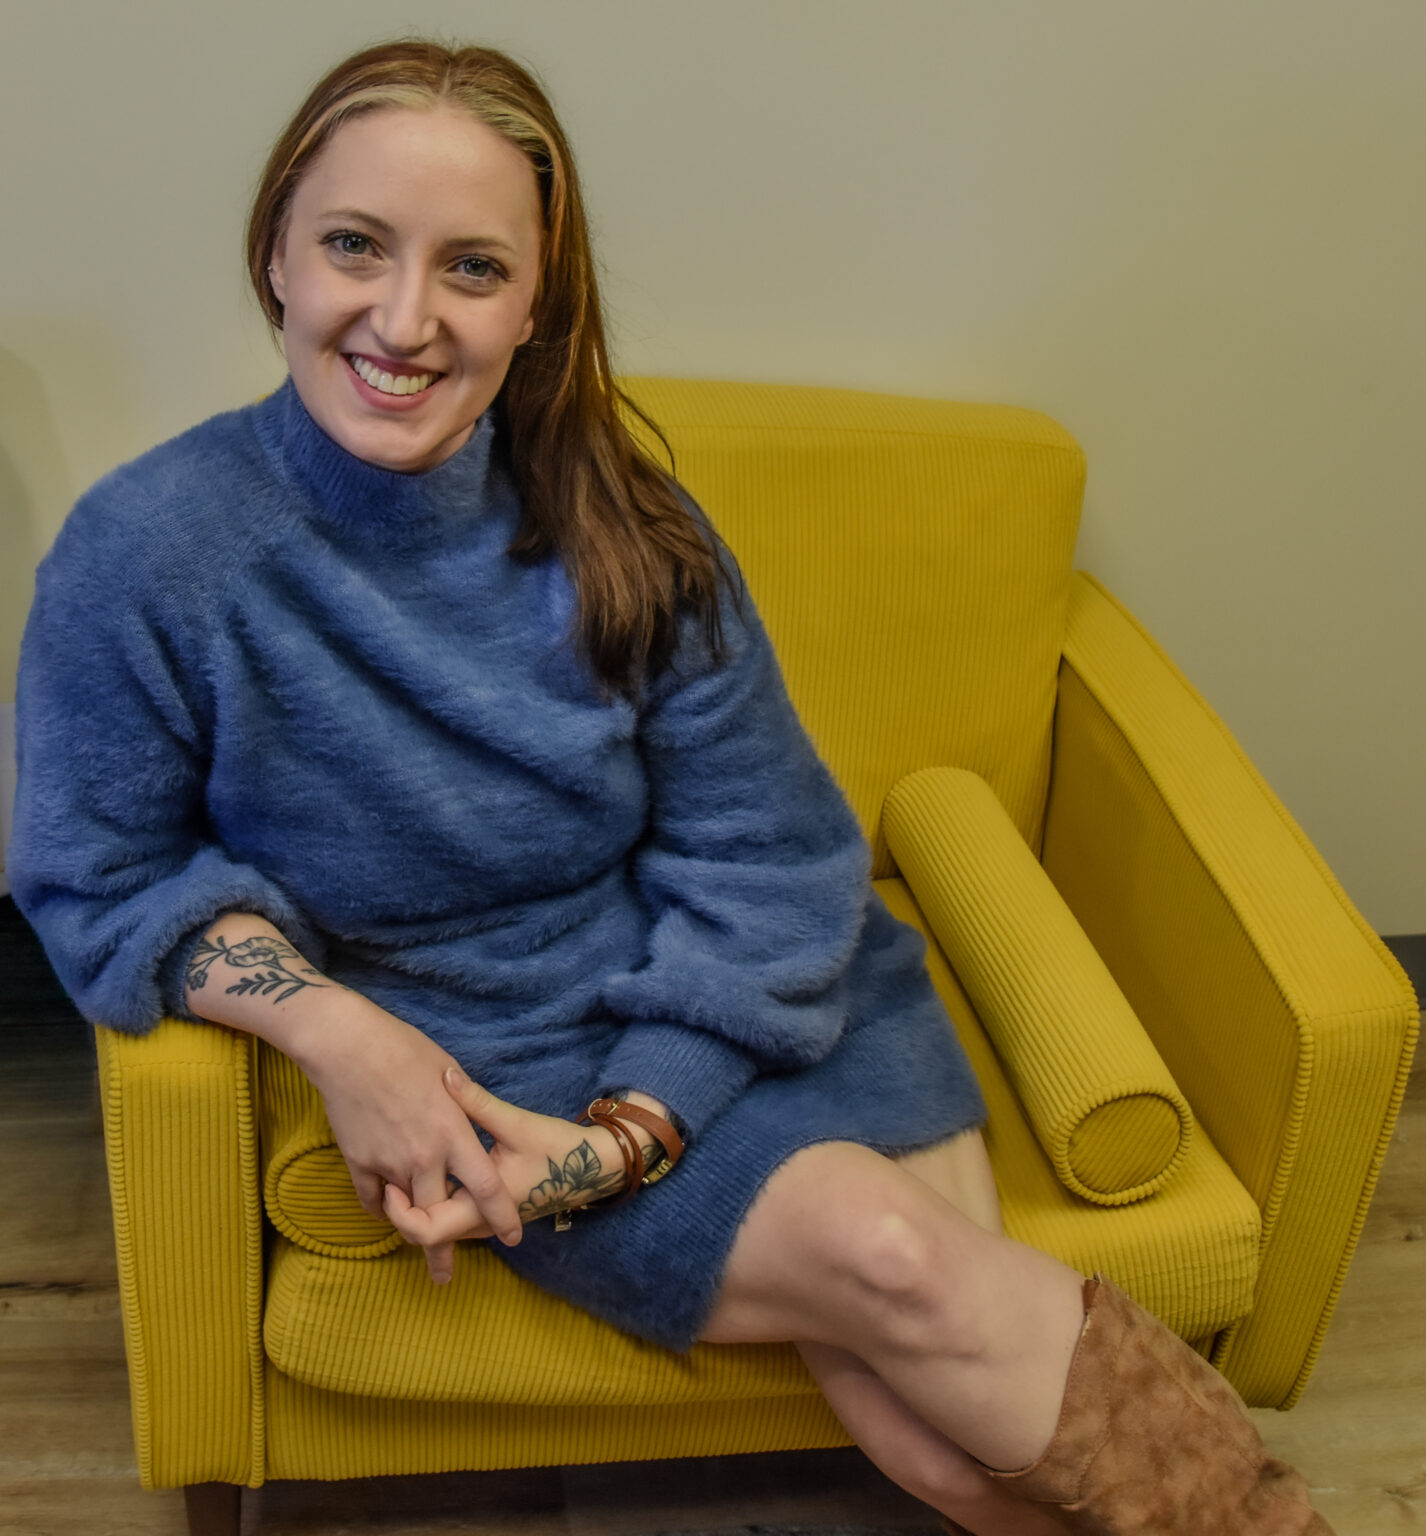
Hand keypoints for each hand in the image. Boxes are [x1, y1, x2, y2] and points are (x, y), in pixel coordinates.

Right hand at [298, 999, 524, 1282]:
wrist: (347, 1047)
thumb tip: (473, 1123)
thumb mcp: (448, 1073)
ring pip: (403, 1212)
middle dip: (443, 1252)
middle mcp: (424, 1157)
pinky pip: (371, 1199)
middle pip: (440, 1218)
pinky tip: (386, 1210)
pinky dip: (381, 1207)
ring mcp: (388, 1162)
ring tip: (417, 1250)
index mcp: (453, 1134)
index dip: (502, 1216)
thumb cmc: (404, 1049)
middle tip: (446, 1274)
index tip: (513, 1237)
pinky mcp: (358, 1161)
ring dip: (411, 1228)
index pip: (486, 1188)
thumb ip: (465, 1107)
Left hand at [381, 1068, 655, 1275]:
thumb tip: (446, 1076)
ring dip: (416, 1210)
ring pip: (437, 1228)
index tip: (389, 1184)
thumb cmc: (557, 1147)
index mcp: (482, 1205)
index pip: (427, 1229)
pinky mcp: (488, 1213)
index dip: (399, 1213)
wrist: (593, 1167)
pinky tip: (421, 1182)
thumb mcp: (516, 1123)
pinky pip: (451, 1218)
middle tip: (384, 1184)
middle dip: (400, 1215)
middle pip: (425, 1233)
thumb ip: (476, 1104)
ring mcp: (485, 1221)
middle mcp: (480, 1221)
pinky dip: (432, 1205)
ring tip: (396, 1180)